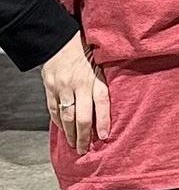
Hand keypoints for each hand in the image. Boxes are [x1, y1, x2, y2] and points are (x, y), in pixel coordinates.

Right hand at [42, 32, 109, 154]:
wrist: (61, 40)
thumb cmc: (87, 51)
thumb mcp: (102, 63)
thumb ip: (105, 81)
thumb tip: (118, 102)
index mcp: (95, 77)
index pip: (101, 103)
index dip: (102, 122)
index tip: (104, 137)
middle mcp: (78, 84)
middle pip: (81, 116)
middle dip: (83, 135)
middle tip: (84, 149)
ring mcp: (62, 87)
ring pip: (66, 117)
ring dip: (70, 133)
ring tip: (74, 144)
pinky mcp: (49, 88)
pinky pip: (54, 110)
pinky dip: (58, 122)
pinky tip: (63, 130)